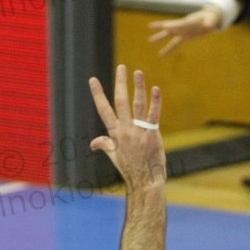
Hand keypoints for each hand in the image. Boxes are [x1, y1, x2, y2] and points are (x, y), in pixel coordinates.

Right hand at [88, 65, 165, 187]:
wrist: (144, 181)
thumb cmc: (130, 169)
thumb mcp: (114, 157)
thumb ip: (105, 145)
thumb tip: (93, 143)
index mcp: (114, 134)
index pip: (104, 110)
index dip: (98, 94)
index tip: (93, 80)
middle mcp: (125, 131)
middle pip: (120, 101)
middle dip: (120, 83)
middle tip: (121, 67)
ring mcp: (138, 132)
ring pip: (137, 105)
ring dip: (138, 87)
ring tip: (138, 72)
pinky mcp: (152, 135)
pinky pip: (153, 115)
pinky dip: (155, 102)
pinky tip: (156, 89)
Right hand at [147, 6, 222, 55]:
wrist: (209, 20)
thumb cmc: (210, 19)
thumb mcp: (211, 20)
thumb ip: (209, 23)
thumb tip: (210, 25)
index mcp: (188, 22)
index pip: (179, 24)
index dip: (172, 25)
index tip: (165, 25)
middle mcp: (183, 27)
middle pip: (169, 28)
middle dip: (160, 27)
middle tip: (150, 26)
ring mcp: (182, 33)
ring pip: (169, 36)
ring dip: (159, 38)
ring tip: (149, 40)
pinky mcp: (185, 38)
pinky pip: (175, 44)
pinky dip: (169, 49)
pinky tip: (161, 54)